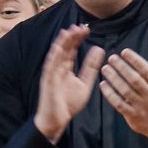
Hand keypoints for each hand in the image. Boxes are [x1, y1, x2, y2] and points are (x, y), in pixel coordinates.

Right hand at [32, 26, 102, 142]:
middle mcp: (57, 69)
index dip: (78, 39)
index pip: (71, 50)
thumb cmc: (68, 104)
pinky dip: (55, 56)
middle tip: (81, 26)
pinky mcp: (48, 81)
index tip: (87, 30)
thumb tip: (99, 50)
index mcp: (65, 69)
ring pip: (56, 54)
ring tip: (70, 31)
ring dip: (62, 43)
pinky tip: (60, 46)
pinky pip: (50, 66)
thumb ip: (91, 67)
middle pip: (64, 49)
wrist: (56, 120)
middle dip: (72, 37)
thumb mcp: (85, 83)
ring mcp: (51, 74)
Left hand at [99, 40, 147, 147]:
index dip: (135, 60)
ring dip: (114, 79)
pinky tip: (102, 84)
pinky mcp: (132, 114)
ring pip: (126, 91)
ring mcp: (140, 105)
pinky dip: (110, 94)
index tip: (124, 52)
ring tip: (104, 68)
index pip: (146, 70)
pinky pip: (119, 104)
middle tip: (111, 58)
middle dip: (122, 68)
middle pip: (134, 80)